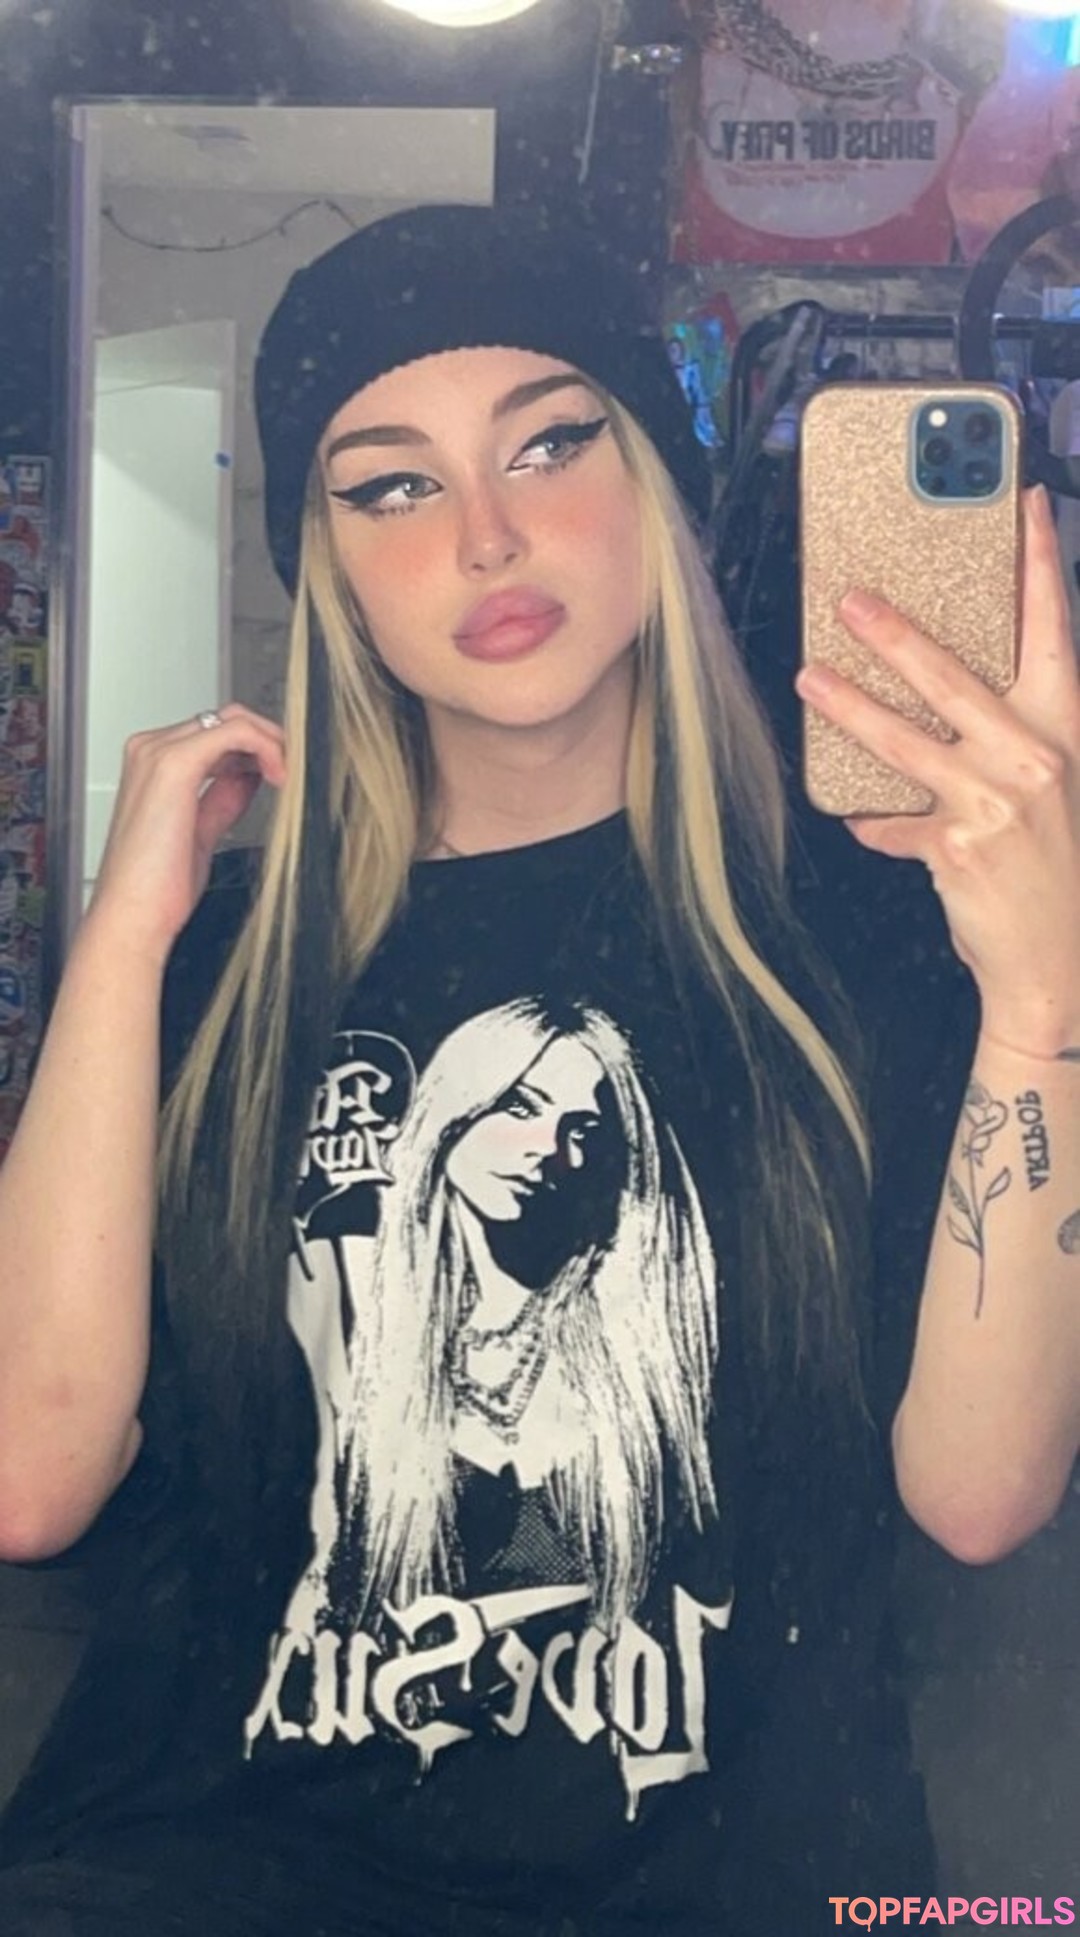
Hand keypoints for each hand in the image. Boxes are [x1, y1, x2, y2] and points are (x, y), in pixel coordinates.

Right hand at [86, 704, 285, 968]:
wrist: (133, 916)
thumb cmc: (156, 888)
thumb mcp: (201, 830)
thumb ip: (222, 797)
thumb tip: (250, 777)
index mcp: (151, 763)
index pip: (213, 732)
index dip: (255, 749)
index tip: (281, 773)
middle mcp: (150, 750)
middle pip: (224, 719)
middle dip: (266, 740)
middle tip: (291, 771)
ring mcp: (159, 753)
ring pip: (233, 720)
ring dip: (270, 743)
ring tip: (289, 776)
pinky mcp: (175, 765)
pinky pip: (236, 733)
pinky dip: (266, 748)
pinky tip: (279, 776)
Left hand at [794, 487, 1079, 1057]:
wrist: (1058, 961)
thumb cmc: (1049, 870)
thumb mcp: (1044, 793)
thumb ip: (998, 747)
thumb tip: (933, 718)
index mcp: (1065, 732)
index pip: (1056, 630)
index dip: (1041, 564)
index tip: (1028, 504)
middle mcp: (1035, 758)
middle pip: (955, 677)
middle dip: (898, 633)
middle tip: (851, 597)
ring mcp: (996, 802)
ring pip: (905, 741)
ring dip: (849, 707)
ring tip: (809, 677)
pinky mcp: (956, 846)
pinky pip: (894, 821)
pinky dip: (875, 822)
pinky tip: (861, 820)